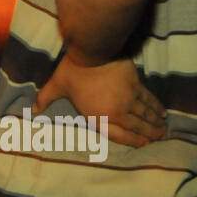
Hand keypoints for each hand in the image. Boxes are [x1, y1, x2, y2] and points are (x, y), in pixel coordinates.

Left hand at [33, 53, 166, 146]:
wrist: (93, 51)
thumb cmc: (73, 70)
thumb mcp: (56, 85)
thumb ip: (45, 99)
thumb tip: (33, 111)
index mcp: (98, 117)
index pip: (119, 136)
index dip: (134, 142)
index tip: (144, 145)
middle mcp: (116, 112)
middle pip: (137, 128)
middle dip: (150, 135)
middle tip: (160, 138)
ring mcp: (128, 99)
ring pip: (145, 115)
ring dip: (156, 123)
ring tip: (164, 129)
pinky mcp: (136, 85)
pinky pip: (149, 100)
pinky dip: (157, 107)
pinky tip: (163, 112)